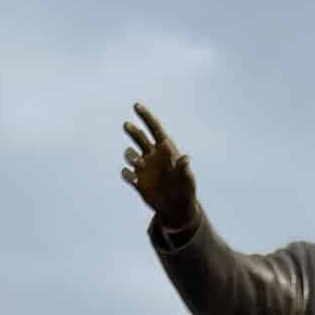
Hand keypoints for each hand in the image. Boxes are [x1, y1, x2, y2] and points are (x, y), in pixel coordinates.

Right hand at [122, 103, 198, 232]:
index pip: (155, 129)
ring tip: (137, 162)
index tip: (136, 105)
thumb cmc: (186, 192)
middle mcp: (152, 155)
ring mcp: (143, 168)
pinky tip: (131, 177)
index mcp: (166, 150)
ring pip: (130, 154)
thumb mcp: (188, 182)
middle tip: (127, 126)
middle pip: (140, 138)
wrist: (177, 209)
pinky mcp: (137, 182)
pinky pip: (127, 174)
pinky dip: (126, 174)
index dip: (146, 116)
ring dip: (130, 155)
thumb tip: (185, 158)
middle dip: (133, 131)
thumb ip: (185, 170)